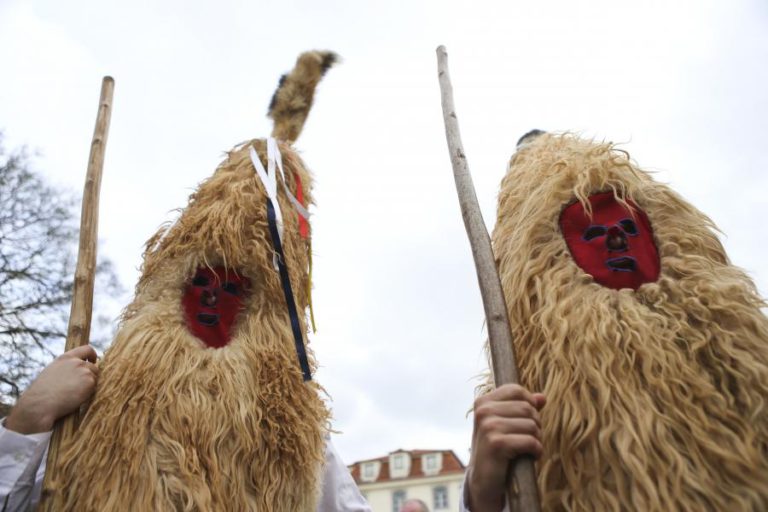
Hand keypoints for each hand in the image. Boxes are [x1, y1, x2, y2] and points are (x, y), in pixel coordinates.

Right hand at [5, 345, 99, 433]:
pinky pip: (94, 388)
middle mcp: (76, 362)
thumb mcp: (52, 372)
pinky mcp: (90, 382)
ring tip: (73, 394)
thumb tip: (77, 370)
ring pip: (94, 378)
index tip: (93, 360)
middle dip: (89, 376)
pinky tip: (75, 398)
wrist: (40, 404)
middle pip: (93, 367)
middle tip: (79, 389)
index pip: (86, 349)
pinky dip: (88, 394)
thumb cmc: (42, 393)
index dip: (92, 355)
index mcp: (65, 358)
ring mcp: (84, 371)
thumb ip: (66, 368)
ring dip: (88, 386)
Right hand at [467, 383, 545, 511]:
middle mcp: (483, 411)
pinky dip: (537, 451)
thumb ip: (522, 408)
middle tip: (529, 438)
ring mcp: (488, 427)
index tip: (526, 421)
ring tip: (528, 448)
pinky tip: (530, 456)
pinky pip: (531, 441)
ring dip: (537, 439)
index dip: (529, 405)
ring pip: (531, 424)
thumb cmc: (498, 451)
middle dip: (535, 424)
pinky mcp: (496, 444)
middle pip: (527, 407)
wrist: (484, 482)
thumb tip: (542, 397)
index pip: (516, 390)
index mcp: (483, 402)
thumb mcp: (506, 425)